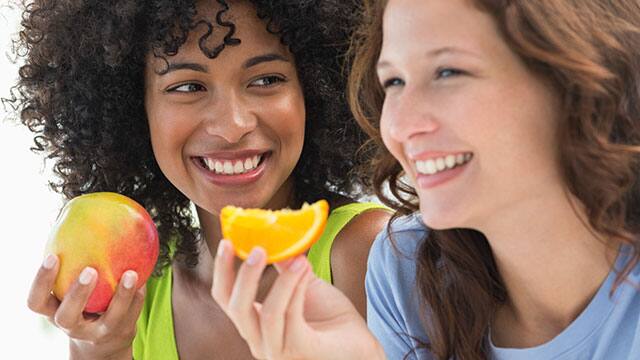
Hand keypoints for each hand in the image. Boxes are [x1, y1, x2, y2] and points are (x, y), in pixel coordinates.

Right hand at [27, 254, 144, 359]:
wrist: (103, 340)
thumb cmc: (84, 301)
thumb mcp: (72, 287)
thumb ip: (74, 261)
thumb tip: (79, 215)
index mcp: (54, 311)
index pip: (37, 301)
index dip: (41, 281)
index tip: (52, 256)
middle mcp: (72, 326)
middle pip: (67, 315)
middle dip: (77, 294)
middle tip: (90, 270)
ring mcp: (97, 333)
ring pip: (110, 319)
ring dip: (122, 296)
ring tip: (132, 273)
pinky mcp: (120, 333)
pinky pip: (132, 313)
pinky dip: (138, 294)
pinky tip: (143, 274)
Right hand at [211, 240, 384, 359]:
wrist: (360, 345)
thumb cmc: (331, 319)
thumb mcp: (303, 284)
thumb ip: (285, 267)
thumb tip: (274, 237)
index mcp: (254, 323)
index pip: (225, 298)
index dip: (222, 271)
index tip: (227, 242)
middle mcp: (259, 340)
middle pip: (236, 309)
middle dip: (244, 276)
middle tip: (258, 248)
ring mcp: (279, 350)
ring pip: (268, 314)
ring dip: (281, 281)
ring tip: (296, 257)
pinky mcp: (302, 350)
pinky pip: (292, 319)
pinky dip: (297, 289)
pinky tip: (306, 269)